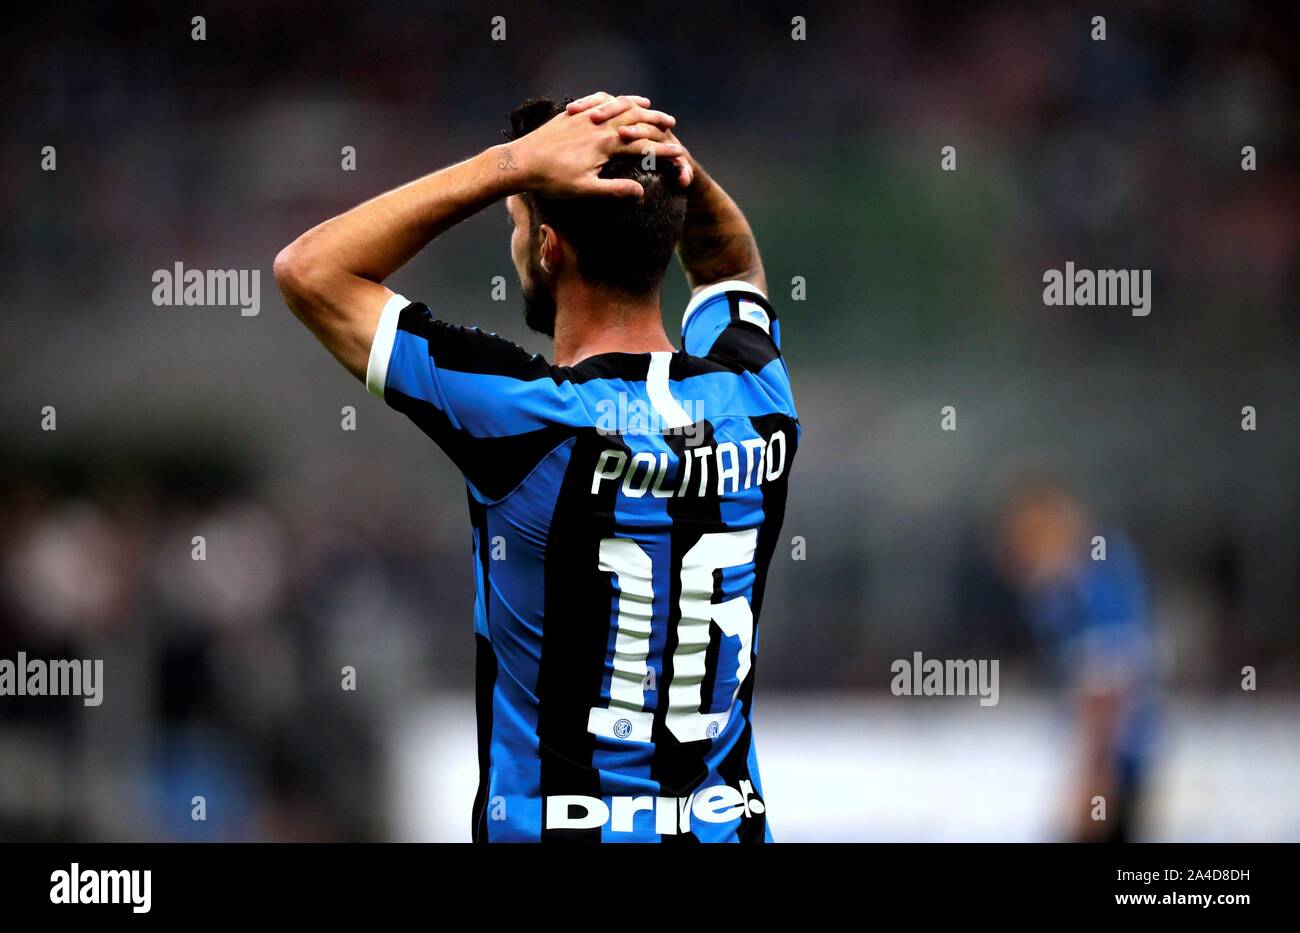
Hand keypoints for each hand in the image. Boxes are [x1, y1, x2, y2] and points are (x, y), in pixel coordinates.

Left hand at [507, 92, 684, 197]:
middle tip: (671, 123)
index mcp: (605, 145)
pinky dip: (610, 99)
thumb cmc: (552, 181)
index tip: (679, 155)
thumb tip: (641, 192)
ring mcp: (583, 117)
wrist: (520, 162)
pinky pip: (595, 101)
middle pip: (634, 118)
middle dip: (655, 120)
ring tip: (647, 104)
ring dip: (634, 104)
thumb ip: (615, 190)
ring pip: (616, 105)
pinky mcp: (570, 115)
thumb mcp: (586, 190)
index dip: (662, 151)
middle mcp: (597, 126)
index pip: (641, 146)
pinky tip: (612, 100)